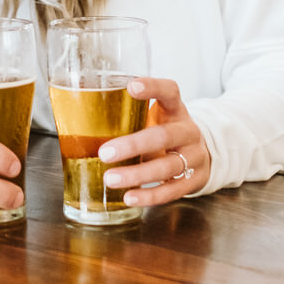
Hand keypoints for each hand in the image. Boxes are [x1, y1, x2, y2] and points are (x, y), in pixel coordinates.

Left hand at [94, 78, 210, 207]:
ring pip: (167, 166)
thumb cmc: (166, 132)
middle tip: (105, 153)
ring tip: (110, 179)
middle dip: (133, 145)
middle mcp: (188, 131)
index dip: (153, 87)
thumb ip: (129, 117)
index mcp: (176, 110)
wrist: (203, 155)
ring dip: (137, 175)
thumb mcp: (154, 118)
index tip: (131, 85)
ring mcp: (194, 157)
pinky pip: (172, 190)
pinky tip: (130, 197)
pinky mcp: (194, 180)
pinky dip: (150, 196)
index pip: (169, 91)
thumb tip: (80, 120)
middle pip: (163, 136)